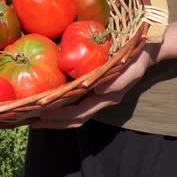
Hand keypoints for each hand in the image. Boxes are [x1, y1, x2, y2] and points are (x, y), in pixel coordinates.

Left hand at [30, 44, 160, 128]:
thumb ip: (119, 80)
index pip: (79, 113)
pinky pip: (73, 102)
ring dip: (53, 117)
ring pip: (72, 113)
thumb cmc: (138, 58)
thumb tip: (99, 91)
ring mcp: (96, 97)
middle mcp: (99, 102)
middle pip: (72, 119)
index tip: (41, 113)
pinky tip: (46, 100)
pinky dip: (59, 104)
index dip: (59, 115)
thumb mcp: (132, 67)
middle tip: (29, 121)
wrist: (146, 53)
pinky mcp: (93, 89)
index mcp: (106, 99)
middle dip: (51, 123)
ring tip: (33, 115)